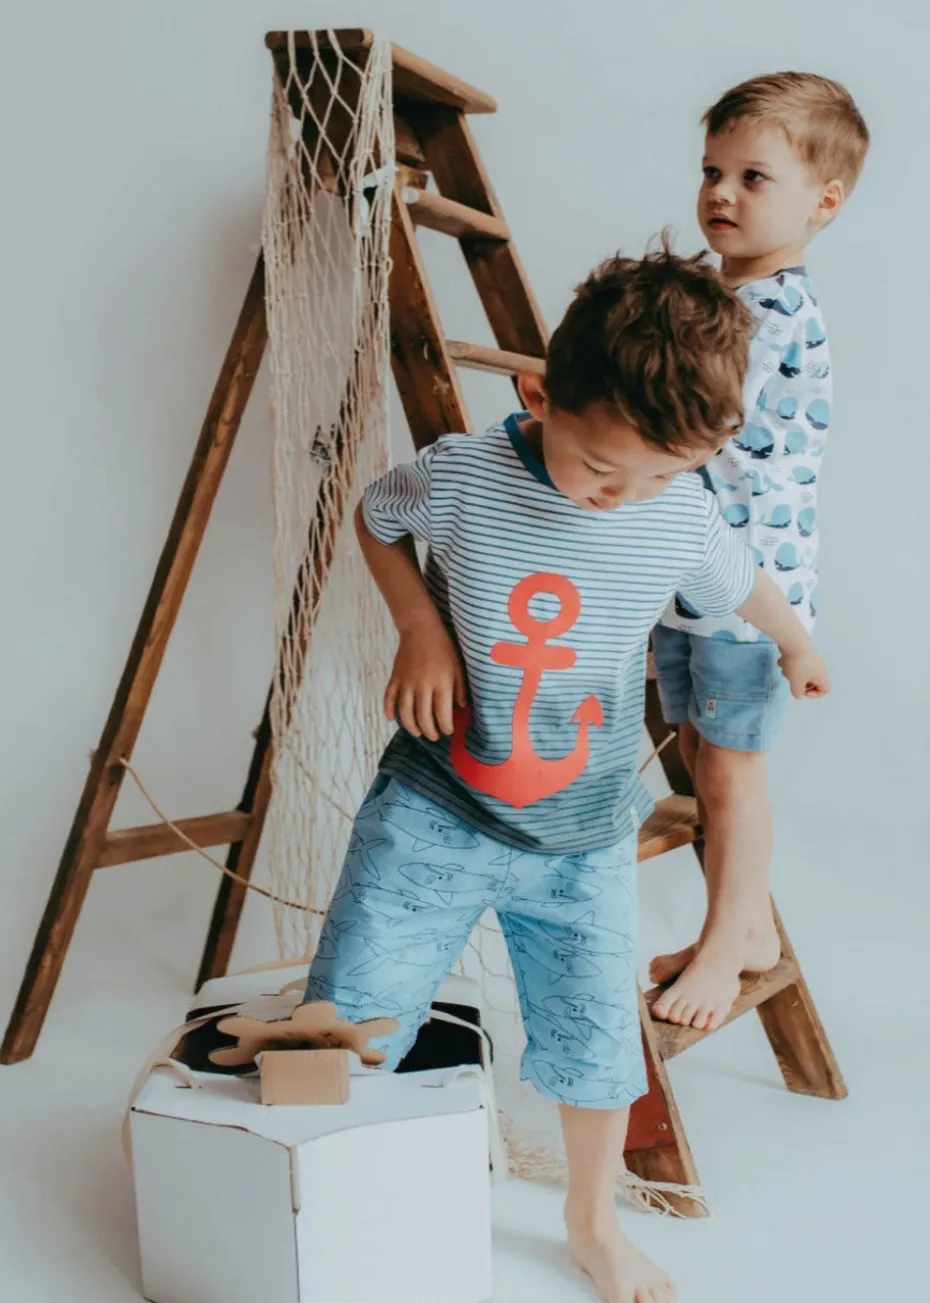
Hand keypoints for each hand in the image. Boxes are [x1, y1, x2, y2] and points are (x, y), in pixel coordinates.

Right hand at [384, 619, 466, 740]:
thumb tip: (462, 707)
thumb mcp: (458, 666)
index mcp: (441, 683)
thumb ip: (461, 688)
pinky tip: (392, 718)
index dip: (445, 727)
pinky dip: (388, 710)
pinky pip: (389, 697)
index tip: (449, 731)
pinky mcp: (395, 677)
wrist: (420, 627)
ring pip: (405, 712)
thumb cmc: (443, 646)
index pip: (442, 714)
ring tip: (418, 732)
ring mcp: (406, 682)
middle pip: (423, 717)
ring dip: (411, 727)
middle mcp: (422, 685)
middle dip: (430, 731)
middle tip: (434, 736)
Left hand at [778, 645, 830, 698]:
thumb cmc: (798, 666)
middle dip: (798, 682)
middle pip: (811, 681)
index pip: (825, 690)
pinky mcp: (803, 652)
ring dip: (791, 673)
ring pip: (801, 671)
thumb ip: (798, 693)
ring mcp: (812, 659)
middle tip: (792, 680)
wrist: (793, 642)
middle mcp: (820, 668)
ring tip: (785, 669)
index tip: (802, 691)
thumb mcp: (796, 684)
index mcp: (822, 677)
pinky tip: (783, 661)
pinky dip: (789, 663)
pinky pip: (796, 662)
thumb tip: (799, 694)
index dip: (814, 694)